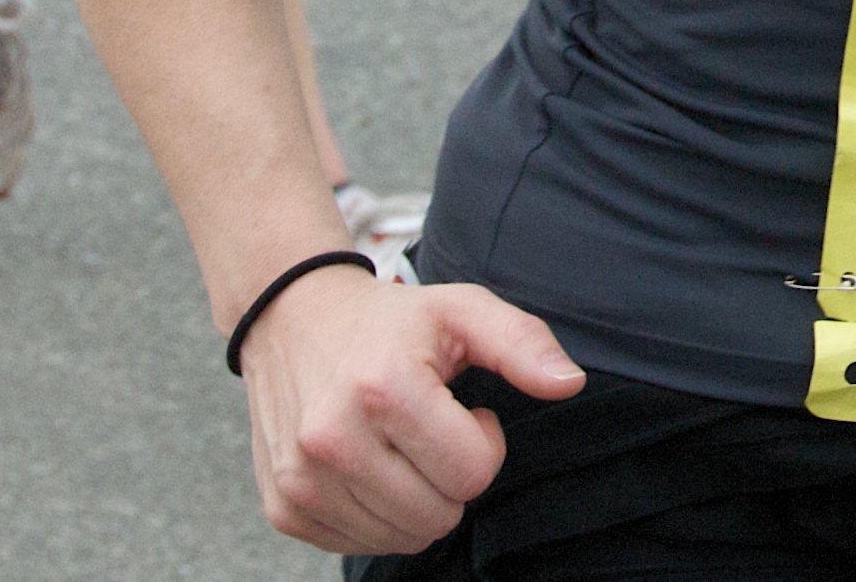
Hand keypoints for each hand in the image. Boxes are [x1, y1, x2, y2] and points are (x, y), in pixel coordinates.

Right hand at [241, 271, 582, 554]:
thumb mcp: (461, 310)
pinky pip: (360, 545)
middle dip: (450, 476)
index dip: (483, 442)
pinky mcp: (284, 506)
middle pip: (439, 516)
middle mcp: (334, 439)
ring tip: (397, 444)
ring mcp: (303, 479)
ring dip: (415, 498)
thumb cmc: (389, 321)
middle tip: (429, 429)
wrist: (290, 319)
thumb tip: (570, 383)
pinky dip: (376, 514)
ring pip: (402, 538)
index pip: (473, 473)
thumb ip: (521, 342)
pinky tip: (367, 464)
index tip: (463, 410)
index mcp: (384, 388)